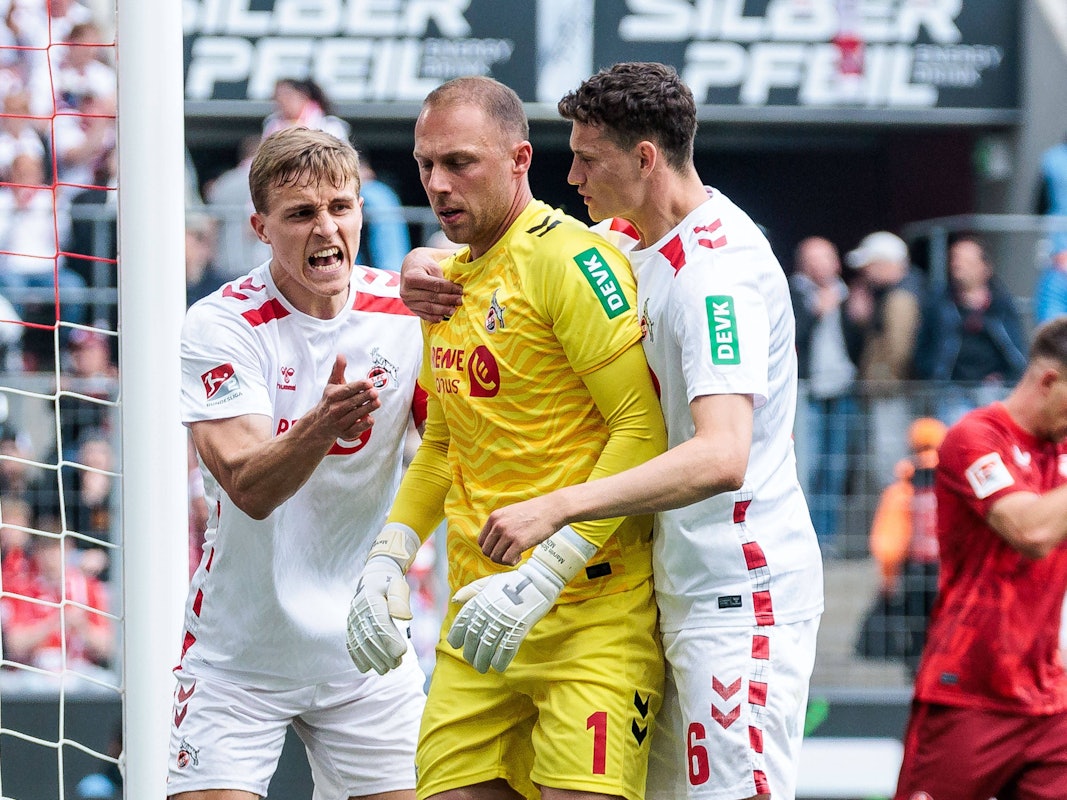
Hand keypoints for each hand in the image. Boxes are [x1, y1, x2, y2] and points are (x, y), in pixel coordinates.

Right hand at [319, 355, 379, 442]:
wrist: (319, 424)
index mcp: (333, 395)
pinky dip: (363, 425)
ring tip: (377, 402)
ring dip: (367, 409)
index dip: (358, 386)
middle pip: (352, 402)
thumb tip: (341, 355)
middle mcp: (335, 409)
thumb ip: (338, 370)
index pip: (347, 390)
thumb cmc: (330, 400)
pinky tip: (371, 419)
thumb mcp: (332, 384)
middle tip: (375, 392)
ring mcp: (340, 422)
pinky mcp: (346, 433)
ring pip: (356, 415)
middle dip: (365, 397)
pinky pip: (356, 429)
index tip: (368, 382)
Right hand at [346, 557, 410, 674]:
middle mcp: (359, 611)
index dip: (390, 640)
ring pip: (360, 644)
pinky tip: (367, 667)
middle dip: (384, 654)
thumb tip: (404, 618)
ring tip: (387, 668)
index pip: (380, 623)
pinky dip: (358, 658)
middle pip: (370, 637)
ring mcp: (352, 620)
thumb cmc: (390, 584)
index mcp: (372, 599)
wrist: (373, 578)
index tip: (402, 652)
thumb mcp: (398, 586)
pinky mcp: (350, 627)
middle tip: (398, 663)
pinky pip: (351, 644)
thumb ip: (400, 600)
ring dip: (373, 659)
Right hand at [400, 248, 461, 321]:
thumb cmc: (424, 265)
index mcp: (412, 278)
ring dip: (443, 310)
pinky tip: (443, 317)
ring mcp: (407, 301)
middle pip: (432, 297)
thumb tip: (455, 292)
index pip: (435, 285)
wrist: (411, 268)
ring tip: (454, 310)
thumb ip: (441, 279)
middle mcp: (407, 291)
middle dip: (448, 300)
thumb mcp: (433, 266)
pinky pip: (423, 315)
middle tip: (460, 301)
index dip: (449, 288)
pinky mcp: (411, 308)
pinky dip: (434, 317)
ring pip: (428, 308)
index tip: (461, 290)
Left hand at [447, 527, 595, 672]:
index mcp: (481, 600)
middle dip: (470, 652)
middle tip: (472, 660)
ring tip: (482, 668)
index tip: (455, 645)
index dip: (456, 635)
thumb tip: (454, 600)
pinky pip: (506, 649)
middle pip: (473, 638)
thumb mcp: (489, 582)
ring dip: (482, 661)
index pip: (462, 621)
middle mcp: (489, 611)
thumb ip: (471, 591)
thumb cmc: (513, 581)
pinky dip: (500, 661)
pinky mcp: (519, 628)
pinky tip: (498, 666)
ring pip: (487, 647)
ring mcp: (504, 620)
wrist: (539, 581)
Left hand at [480, 496, 560, 565]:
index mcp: (494, 517)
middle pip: (486, 551)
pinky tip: (520, 556)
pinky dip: (512, 562)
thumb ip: (500, 524)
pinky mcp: (519, 542)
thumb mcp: (510, 513)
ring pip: (495, 557)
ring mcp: (508, 534)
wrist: (552, 509)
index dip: (490, 549)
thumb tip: (494, 541)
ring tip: (515, 554)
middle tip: (508, 554)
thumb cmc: (535, 511)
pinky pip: (507, 560)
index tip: (499, 550)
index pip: (481, 541)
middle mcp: (498, 525)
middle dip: (497, 556)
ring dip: (504, 560)